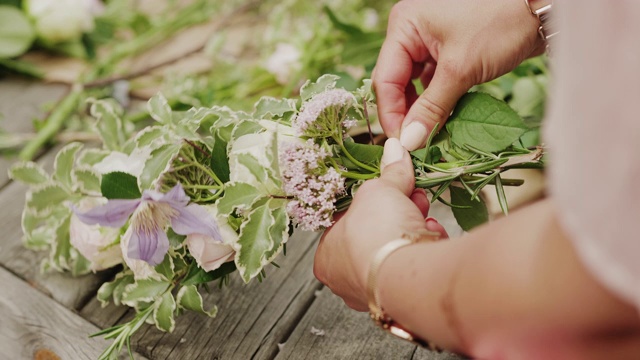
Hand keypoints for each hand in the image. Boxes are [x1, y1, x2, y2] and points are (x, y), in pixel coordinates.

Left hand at [314, 138, 447, 310]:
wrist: (409, 275)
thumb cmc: (376, 233)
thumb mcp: (379, 190)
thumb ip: (388, 173)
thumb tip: (394, 148)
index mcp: (326, 257)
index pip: (345, 224)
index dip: (371, 202)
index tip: (388, 190)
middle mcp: (347, 281)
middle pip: (375, 236)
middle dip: (398, 212)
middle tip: (413, 197)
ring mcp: (376, 294)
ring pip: (397, 252)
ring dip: (414, 228)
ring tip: (424, 216)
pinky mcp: (406, 300)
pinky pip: (415, 267)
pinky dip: (425, 249)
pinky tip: (432, 237)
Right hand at [373, 0, 545, 149]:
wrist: (542, 8)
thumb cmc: (499, 24)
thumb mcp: (461, 69)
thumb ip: (432, 108)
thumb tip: (410, 142)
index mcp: (404, 26)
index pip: (385, 79)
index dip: (391, 115)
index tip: (403, 144)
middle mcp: (411, 32)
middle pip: (397, 83)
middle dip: (406, 114)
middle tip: (416, 143)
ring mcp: (429, 41)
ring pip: (414, 85)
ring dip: (422, 110)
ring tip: (431, 134)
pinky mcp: (448, 51)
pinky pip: (433, 82)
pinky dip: (437, 101)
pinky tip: (443, 119)